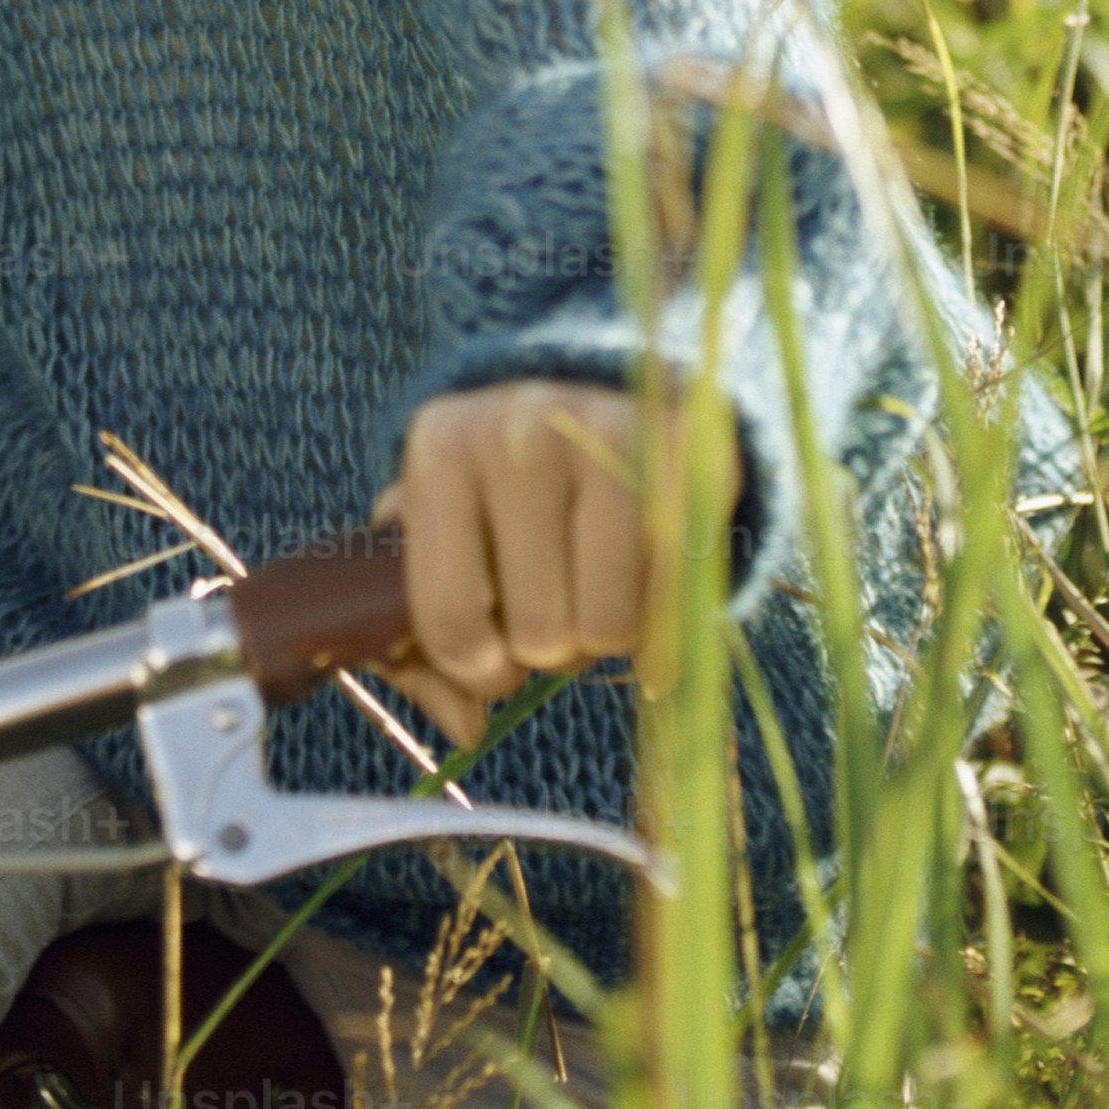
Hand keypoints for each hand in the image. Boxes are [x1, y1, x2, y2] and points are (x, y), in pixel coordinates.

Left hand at [368, 379, 647, 744]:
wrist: (602, 381)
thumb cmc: (502, 485)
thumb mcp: (441, 537)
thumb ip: (419, 643)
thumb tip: (464, 726)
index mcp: (442, 448)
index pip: (450, 620)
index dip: (477, 669)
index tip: (493, 655)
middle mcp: (521, 430)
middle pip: (540, 635)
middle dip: (548, 648)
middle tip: (554, 606)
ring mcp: (610, 436)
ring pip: (610, 628)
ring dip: (606, 635)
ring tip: (595, 588)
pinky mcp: (689, 456)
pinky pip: (675, 600)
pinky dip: (661, 613)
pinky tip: (643, 571)